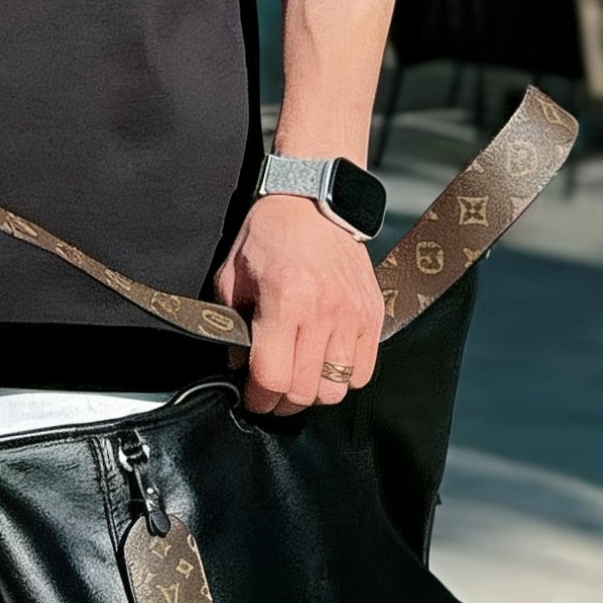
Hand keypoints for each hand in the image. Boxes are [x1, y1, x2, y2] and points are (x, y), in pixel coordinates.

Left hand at [211, 192, 383, 416]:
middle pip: (306, 390)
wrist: (312, 202)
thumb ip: (230, 322)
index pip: (272, 376)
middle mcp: (322, 312)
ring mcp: (352, 316)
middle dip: (283, 401)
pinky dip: (344, 377)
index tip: (252, 398)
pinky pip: (363, 372)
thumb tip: (236, 365)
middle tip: (272, 393)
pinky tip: (326, 362)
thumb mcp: (233, 274)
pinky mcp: (372, 315)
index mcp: (285, 300)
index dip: (258, 398)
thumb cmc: (270, 235)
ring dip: (315, 391)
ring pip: (336, 388)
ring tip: (300, 378)